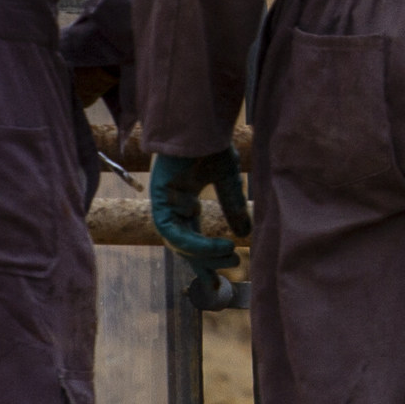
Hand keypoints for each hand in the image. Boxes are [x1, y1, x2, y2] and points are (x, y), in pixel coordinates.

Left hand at [149, 148, 249, 274]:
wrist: (198, 122)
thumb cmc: (210, 144)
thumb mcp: (226, 179)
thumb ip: (232, 206)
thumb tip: (245, 234)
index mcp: (184, 204)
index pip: (192, 240)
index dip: (206, 259)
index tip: (219, 280)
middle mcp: (172, 208)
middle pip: (183, 248)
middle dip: (203, 266)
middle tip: (222, 281)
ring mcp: (163, 205)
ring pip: (179, 245)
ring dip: (205, 256)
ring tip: (231, 256)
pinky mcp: (159, 201)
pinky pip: (176, 234)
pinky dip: (198, 243)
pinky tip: (222, 245)